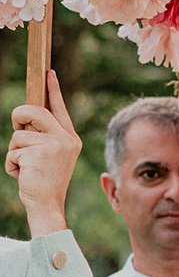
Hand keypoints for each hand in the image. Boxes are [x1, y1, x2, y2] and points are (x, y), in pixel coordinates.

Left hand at [5, 71, 80, 235]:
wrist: (48, 206)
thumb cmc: (45, 181)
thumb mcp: (49, 156)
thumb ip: (43, 137)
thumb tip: (25, 118)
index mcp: (69, 137)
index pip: (59, 108)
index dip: (53, 89)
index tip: (49, 71)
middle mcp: (65, 139)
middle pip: (33, 111)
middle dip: (18, 116)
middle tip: (17, 127)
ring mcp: (54, 146)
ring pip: (18, 135)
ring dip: (14, 152)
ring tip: (26, 168)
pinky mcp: (39, 154)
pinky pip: (12, 151)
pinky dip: (11, 164)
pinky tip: (24, 175)